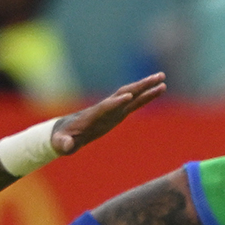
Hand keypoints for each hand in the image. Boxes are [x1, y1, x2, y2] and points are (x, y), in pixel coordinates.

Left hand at [51, 72, 165, 155]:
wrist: (65, 131)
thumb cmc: (63, 138)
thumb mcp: (61, 143)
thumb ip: (63, 144)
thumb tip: (66, 146)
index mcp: (92, 115)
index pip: (106, 107)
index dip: (116, 103)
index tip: (128, 96)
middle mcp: (105, 108)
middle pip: (123, 94)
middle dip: (139, 87)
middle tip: (156, 78)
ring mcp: (113, 110)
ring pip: (132, 95)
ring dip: (146, 87)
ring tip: (162, 78)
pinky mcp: (118, 113)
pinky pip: (135, 103)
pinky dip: (146, 97)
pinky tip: (159, 90)